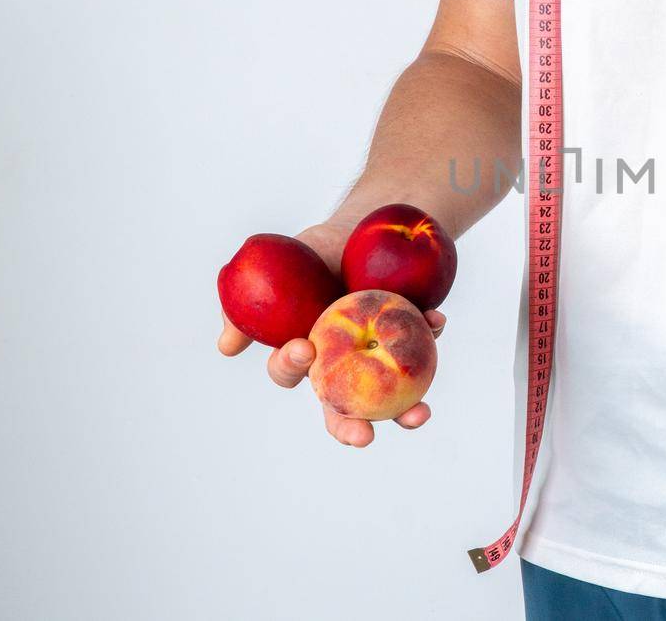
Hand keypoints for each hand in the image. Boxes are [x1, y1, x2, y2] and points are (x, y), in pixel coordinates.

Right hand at [216, 220, 447, 446]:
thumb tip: (227, 346)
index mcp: (303, 351)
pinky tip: (438, 321)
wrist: (354, 230)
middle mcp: (339, 364)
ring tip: (421, 413)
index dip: (291, 366)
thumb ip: (245, 306)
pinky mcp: (409, 338)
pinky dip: (431, 333)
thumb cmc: (308, 258)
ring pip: (389, 396)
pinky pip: (422, 343)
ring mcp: (376, 357)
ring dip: (406, 410)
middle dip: (351, 427)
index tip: (303, 348)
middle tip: (364, 435)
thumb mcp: (272, 273)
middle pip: (340, 408)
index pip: (289, 371)